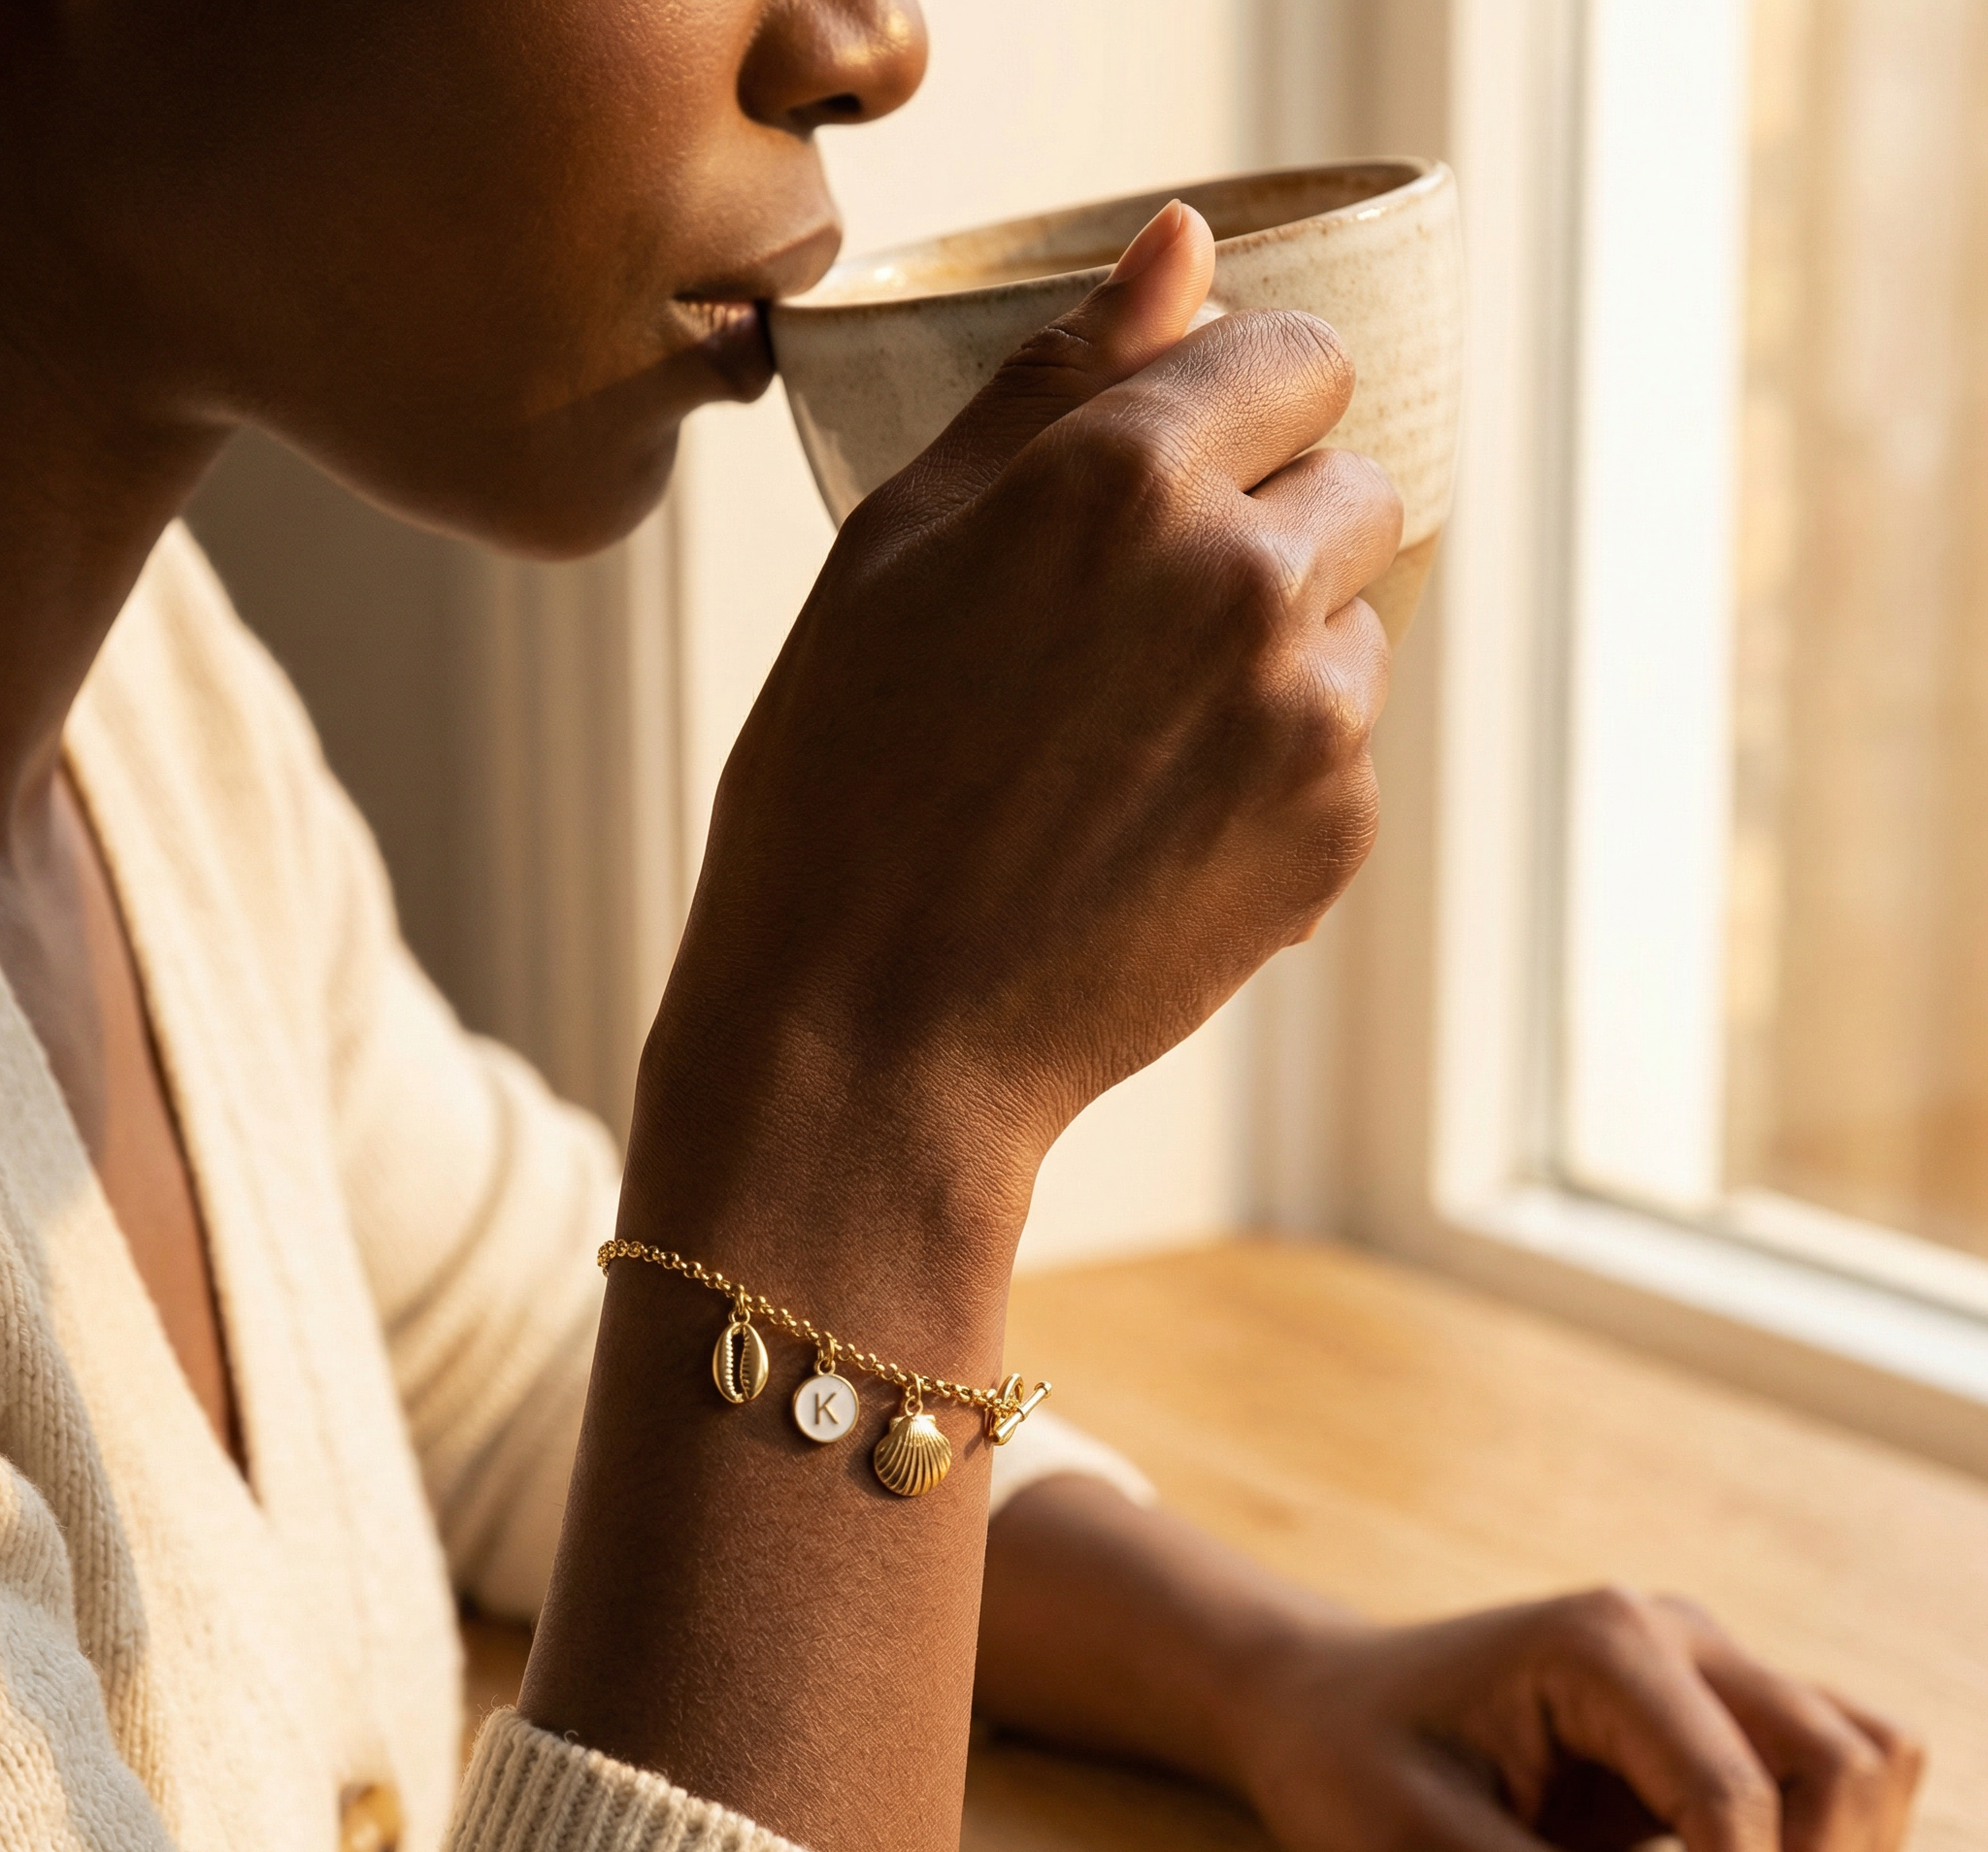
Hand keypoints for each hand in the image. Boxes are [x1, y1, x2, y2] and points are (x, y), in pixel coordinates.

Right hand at [635, 201, 1402, 1257]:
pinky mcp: (1334, 834)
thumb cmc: (841, 788)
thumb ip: (1057, 379)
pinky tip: (1152, 828)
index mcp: (1127, 478)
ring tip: (1129, 746)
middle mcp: (1245, 580)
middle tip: (1133, 630)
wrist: (869, 1035)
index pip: (1297, 355)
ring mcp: (1306, 717)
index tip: (1188, 461)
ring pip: (1357, 625)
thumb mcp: (898, 547)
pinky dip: (1275, 772)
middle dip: (1269, 527)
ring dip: (1277, 655)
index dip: (1242, 403)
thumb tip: (1185, 246)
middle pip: (1354, 487)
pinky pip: (1345, 750)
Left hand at [1234, 1587, 1923, 1851]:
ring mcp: (1698, 1663)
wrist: (1314, 1704)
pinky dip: (1831, 1850)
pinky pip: (1830, 1770)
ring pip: (1858, 1758)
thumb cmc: (1343, 1761)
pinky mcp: (1705, 1710)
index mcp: (1598, 1644)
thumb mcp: (1412, 1846)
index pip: (1732, 1795)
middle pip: (1835, 1761)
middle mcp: (1670, 1632)